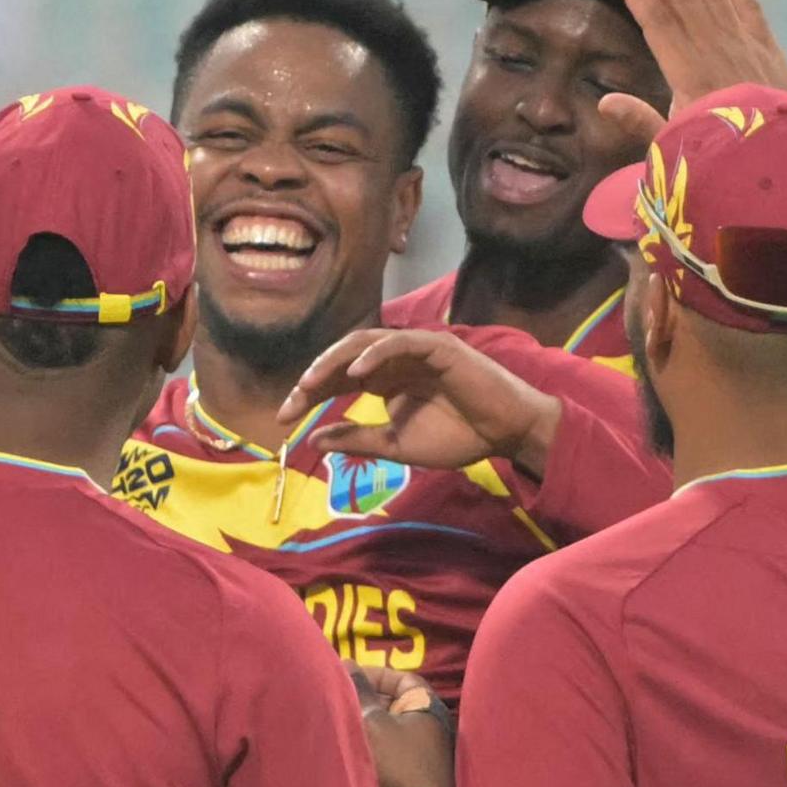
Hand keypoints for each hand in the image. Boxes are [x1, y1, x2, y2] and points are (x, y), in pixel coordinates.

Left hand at [285, 329, 564, 475]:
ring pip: (366, 343)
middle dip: (313, 379)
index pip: (336, 379)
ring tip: (310, 383)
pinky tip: (356, 372)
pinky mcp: (439, 347)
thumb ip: (357, 440)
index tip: (283, 419)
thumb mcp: (396, 445)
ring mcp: (415, 350)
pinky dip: (377, 353)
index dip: (308, 395)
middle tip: (290, 403)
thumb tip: (313, 440)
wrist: (504, 434)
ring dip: (335, 360)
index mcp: (383, 379)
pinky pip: (401, 342)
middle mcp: (393, 360)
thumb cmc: (457, 436)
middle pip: (342, 359)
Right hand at [348, 662, 454, 786]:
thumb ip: (359, 691)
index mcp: (427, 707)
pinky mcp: (412, 774)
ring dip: (363, 724)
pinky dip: (368, 745)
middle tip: (337, 700)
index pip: (403, 678)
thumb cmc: (398, 763)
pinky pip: (386, 750)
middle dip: (364, 699)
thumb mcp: (373, 722)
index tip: (349, 677)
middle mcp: (428, 726)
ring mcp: (421, 752)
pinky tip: (348, 750)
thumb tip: (348, 663)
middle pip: (393, 703)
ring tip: (338, 724)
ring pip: (387, 728)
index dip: (375, 674)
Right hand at [601, 0, 786, 147]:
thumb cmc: (721, 159)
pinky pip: (747, 4)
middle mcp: (718, 51)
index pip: (657, 21)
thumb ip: (641, 123)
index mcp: (690, 75)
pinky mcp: (768, 48)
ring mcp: (746, 45)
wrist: (785, 163)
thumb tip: (604, 102)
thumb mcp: (674, 150)